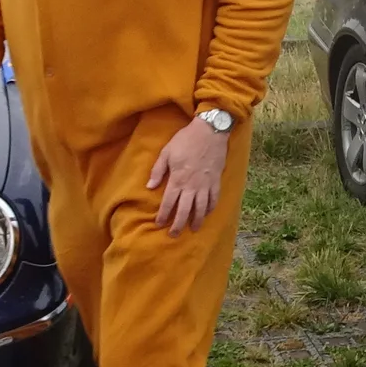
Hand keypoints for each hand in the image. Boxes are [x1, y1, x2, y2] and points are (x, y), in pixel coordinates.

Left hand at [147, 115, 229, 234]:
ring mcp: (205, 185)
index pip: (169, 203)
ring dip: (196, 221)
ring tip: (193, 229)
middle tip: (174, 235)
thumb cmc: (185, 140)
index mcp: (177, 180)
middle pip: (184, 211)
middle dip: (178, 224)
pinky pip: (214, 199)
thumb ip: (157, 170)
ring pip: (201, 208)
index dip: (164, 216)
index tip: (160, 224)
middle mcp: (191, 186)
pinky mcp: (216, 181)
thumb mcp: (166, 152)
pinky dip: (210, 209)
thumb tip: (149, 187)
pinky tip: (207, 214)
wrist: (209, 131)